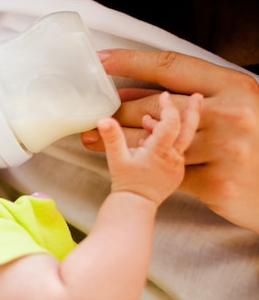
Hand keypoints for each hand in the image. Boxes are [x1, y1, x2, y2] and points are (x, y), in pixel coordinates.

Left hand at [83, 49, 258, 232]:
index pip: (170, 66)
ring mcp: (225, 149)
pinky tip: (129, 162)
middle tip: (93, 116)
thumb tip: (128, 93)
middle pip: (155, 106)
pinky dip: (146, 165)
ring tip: (92, 139)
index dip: (131, 61)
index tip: (102, 60)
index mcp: (233, 85)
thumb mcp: (233, 104)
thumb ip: (190, 96)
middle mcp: (230, 114)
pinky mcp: (217, 183)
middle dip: (118, 111)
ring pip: (154, 142)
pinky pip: (168, 171)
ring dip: (120, 140)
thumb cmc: (254, 138)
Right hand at [98, 91, 200, 205]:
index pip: (170, 123)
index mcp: (160, 152)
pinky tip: (150, 139)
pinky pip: (176, 150)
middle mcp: (173, 157)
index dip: (167, 107)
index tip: (162, 95)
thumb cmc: (126, 182)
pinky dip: (168, 140)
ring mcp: (178, 164)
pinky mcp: (177, 171)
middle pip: (188, 129)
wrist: (136, 204)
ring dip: (171, 126)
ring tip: (148, 121)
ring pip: (181, 139)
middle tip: (196, 96)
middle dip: (192, 110)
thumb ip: (112, 137)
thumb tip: (104, 120)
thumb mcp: (116, 158)